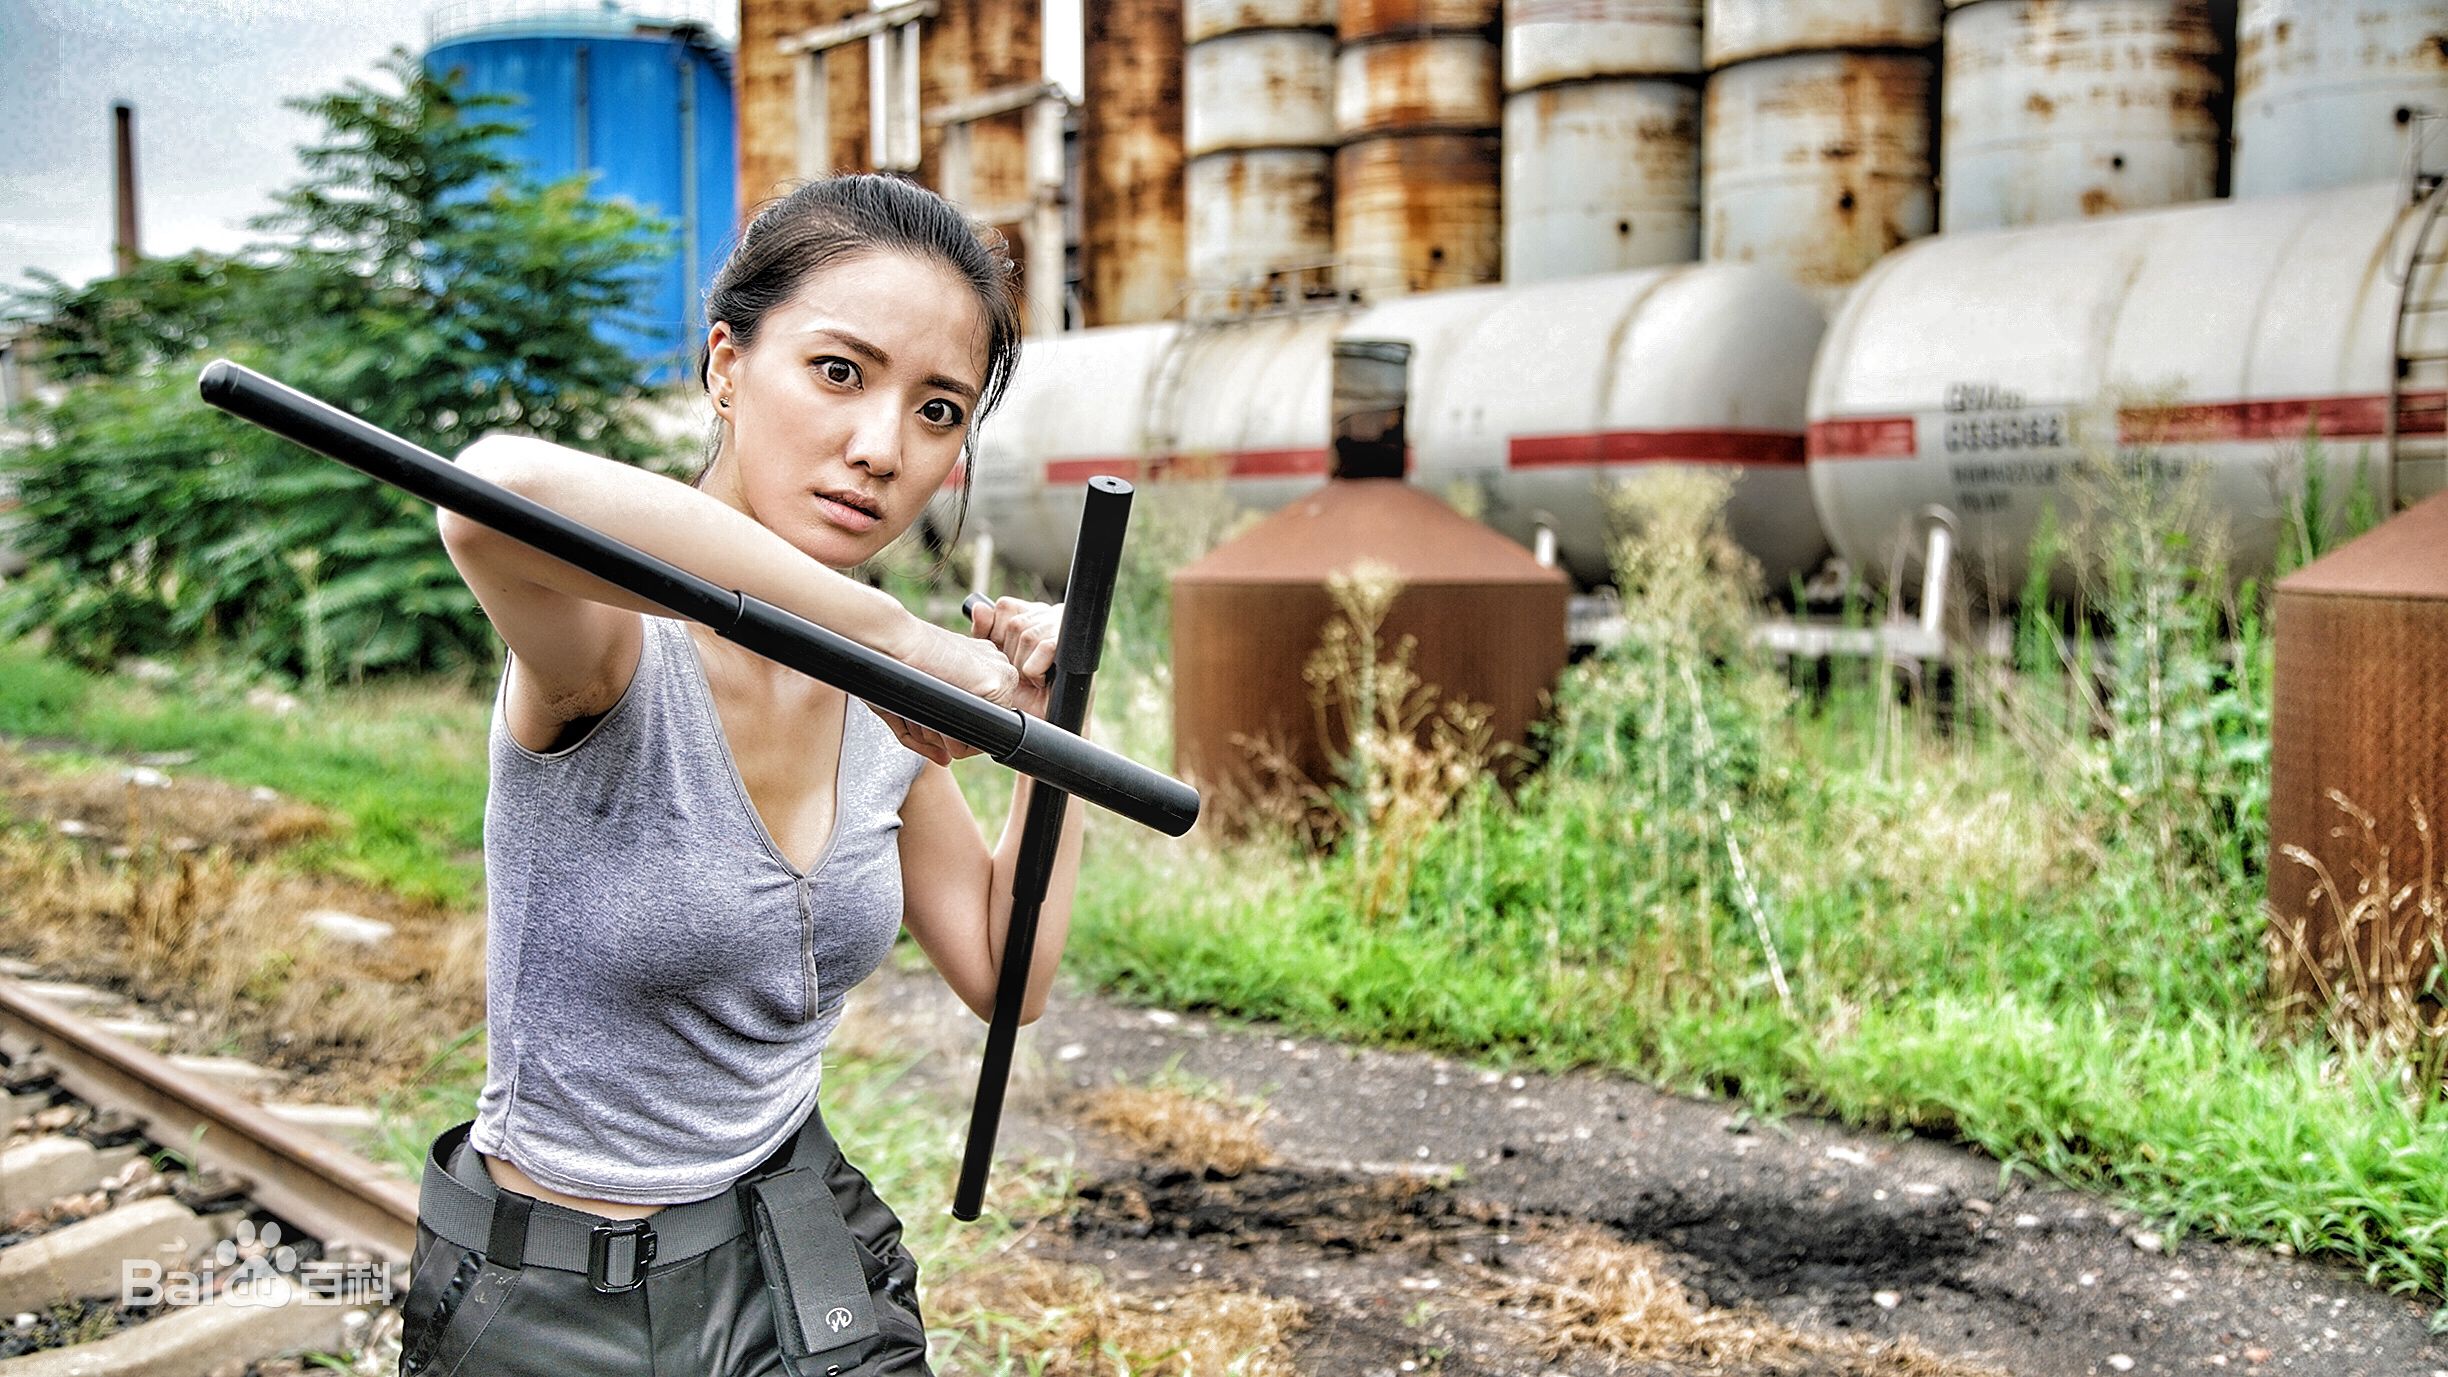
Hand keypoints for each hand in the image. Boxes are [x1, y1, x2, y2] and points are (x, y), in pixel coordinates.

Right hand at [879, 619, 1021, 764]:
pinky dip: (951, 734)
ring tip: (925, 701)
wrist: (890, 639)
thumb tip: (945, 760)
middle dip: (943, 733)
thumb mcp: (910, 700)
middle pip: (978, 729)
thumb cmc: (891, 663)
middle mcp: (993, 667)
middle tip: (920, 707)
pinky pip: (981, 737)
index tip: (920, 710)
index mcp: (977, 665)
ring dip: (945, 734)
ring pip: (980, 737)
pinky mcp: (997, 683)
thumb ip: (926, 735)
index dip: (944, 727)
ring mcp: (1000, 674)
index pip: (975, 715)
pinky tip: (935, 702)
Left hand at [968, 595, 1062, 707]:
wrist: (1045, 719)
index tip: (1002, 655)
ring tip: (1031, 679)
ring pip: (1029, 637)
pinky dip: (1036, 671)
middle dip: (1010, 655)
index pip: (1005, 607)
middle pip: (1015, 624)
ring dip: (1023, 666)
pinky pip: (1046, 647)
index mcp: (1031, 614)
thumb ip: (984, 633)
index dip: (997, 632)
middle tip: (1019, 673)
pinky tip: (1041, 681)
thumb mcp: (994, 659)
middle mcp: (1049, 615)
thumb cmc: (1022, 691)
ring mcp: (1064, 628)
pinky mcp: (1073, 647)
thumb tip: (979, 608)